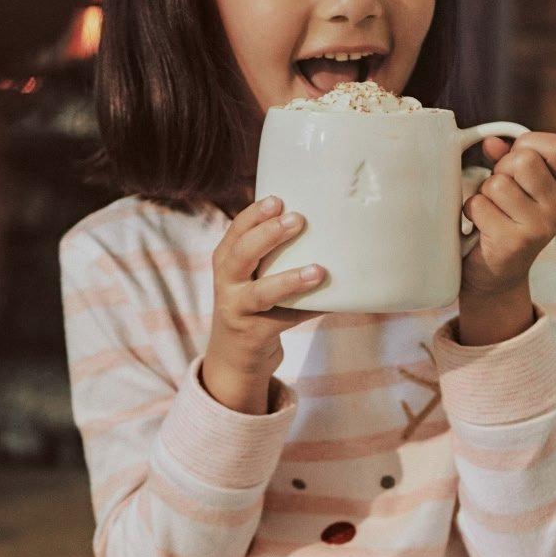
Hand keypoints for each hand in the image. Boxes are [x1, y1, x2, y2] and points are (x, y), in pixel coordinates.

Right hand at [206, 195, 325, 378]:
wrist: (235, 356)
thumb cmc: (254, 305)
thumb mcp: (252, 276)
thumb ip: (273, 255)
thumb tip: (329, 230)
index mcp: (225, 261)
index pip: (236, 231)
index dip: (254, 215)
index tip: (277, 200)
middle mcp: (226, 283)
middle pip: (241, 254)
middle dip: (268, 235)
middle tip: (297, 219)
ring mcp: (238, 310)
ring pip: (261, 293)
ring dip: (290, 280)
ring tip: (318, 270)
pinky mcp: (254, 334)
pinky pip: (284, 320)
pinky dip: (308, 309)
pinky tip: (329, 302)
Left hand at [461, 132, 555, 297]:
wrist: (497, 276)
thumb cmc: (505, 220)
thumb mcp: (515, 185)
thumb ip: (506, 158)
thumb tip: (490, 142)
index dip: (529, 144)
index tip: (516, 160)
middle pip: (524, 160)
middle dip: (501, 169)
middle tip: (499, 190)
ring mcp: (540, 227)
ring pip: (497, 184)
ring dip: (484, 193)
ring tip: (491, 210)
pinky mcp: (514, 242)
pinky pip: (479, 205)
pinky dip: (471, 211)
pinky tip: (480, 226)